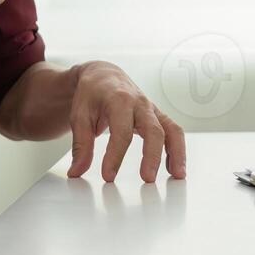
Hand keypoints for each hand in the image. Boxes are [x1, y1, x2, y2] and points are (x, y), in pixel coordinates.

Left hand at [66, 61, 186, 182]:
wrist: (104, 75)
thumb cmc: (92, 94)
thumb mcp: (79, 116)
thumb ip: (81, 145)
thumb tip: (77, 171)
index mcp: (119, 100)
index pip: (121, 132)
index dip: (115, 156)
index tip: (108, 176)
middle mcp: (140, 103)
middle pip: (153, 130)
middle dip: (152, 155)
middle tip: (147, 179)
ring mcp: (152, 109)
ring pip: (171, 129)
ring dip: (176, 153)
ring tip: (177, 175)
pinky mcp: (158, 116)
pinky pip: (173, 131)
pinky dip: (177, 150)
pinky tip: (175, 169)